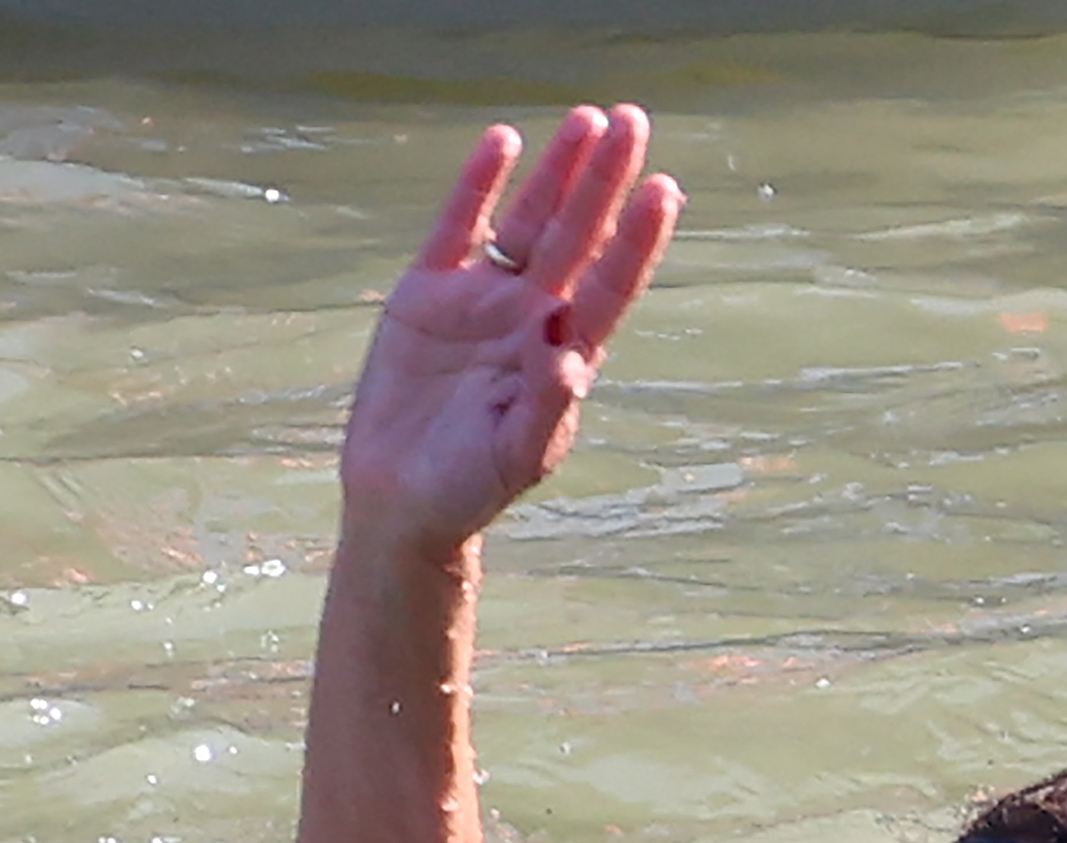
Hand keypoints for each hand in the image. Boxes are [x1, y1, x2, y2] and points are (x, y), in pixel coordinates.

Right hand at [337, 105, 682, 549]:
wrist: (402, 498)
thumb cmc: (471, 487)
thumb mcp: (516, 455)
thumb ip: (545, 405)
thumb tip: (566, 350)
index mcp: (565, 353)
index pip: (611, 285)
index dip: (637, 240)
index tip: (664, 191)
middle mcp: (532, 314)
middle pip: (578, 235)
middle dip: (606, 181)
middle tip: (634, 121)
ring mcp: (483, 298)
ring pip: (529, 220)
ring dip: (558, 171)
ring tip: (588, 120)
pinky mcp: (429, 292)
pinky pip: (460, 226)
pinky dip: (478, 185)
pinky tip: (504, 141)